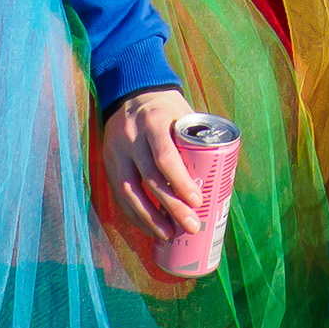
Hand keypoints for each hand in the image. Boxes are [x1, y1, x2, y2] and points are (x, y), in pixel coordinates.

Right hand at [101, 84, 207, 246]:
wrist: (131, 93)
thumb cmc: (167, 110)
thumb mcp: (183, 115)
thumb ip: (196, 142)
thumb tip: (220, 179)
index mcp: (154, 122)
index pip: (165, 156)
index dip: (181, 182)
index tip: (197, 202)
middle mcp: (131, 137)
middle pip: (150, 178)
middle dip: (171, 207)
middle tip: (190, 226)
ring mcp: (116, 152)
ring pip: (130, 191)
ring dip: (150, 218)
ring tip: (169, 235)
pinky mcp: (108, 164)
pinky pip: (120, 195)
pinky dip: (135, 215)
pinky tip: (150, 227)